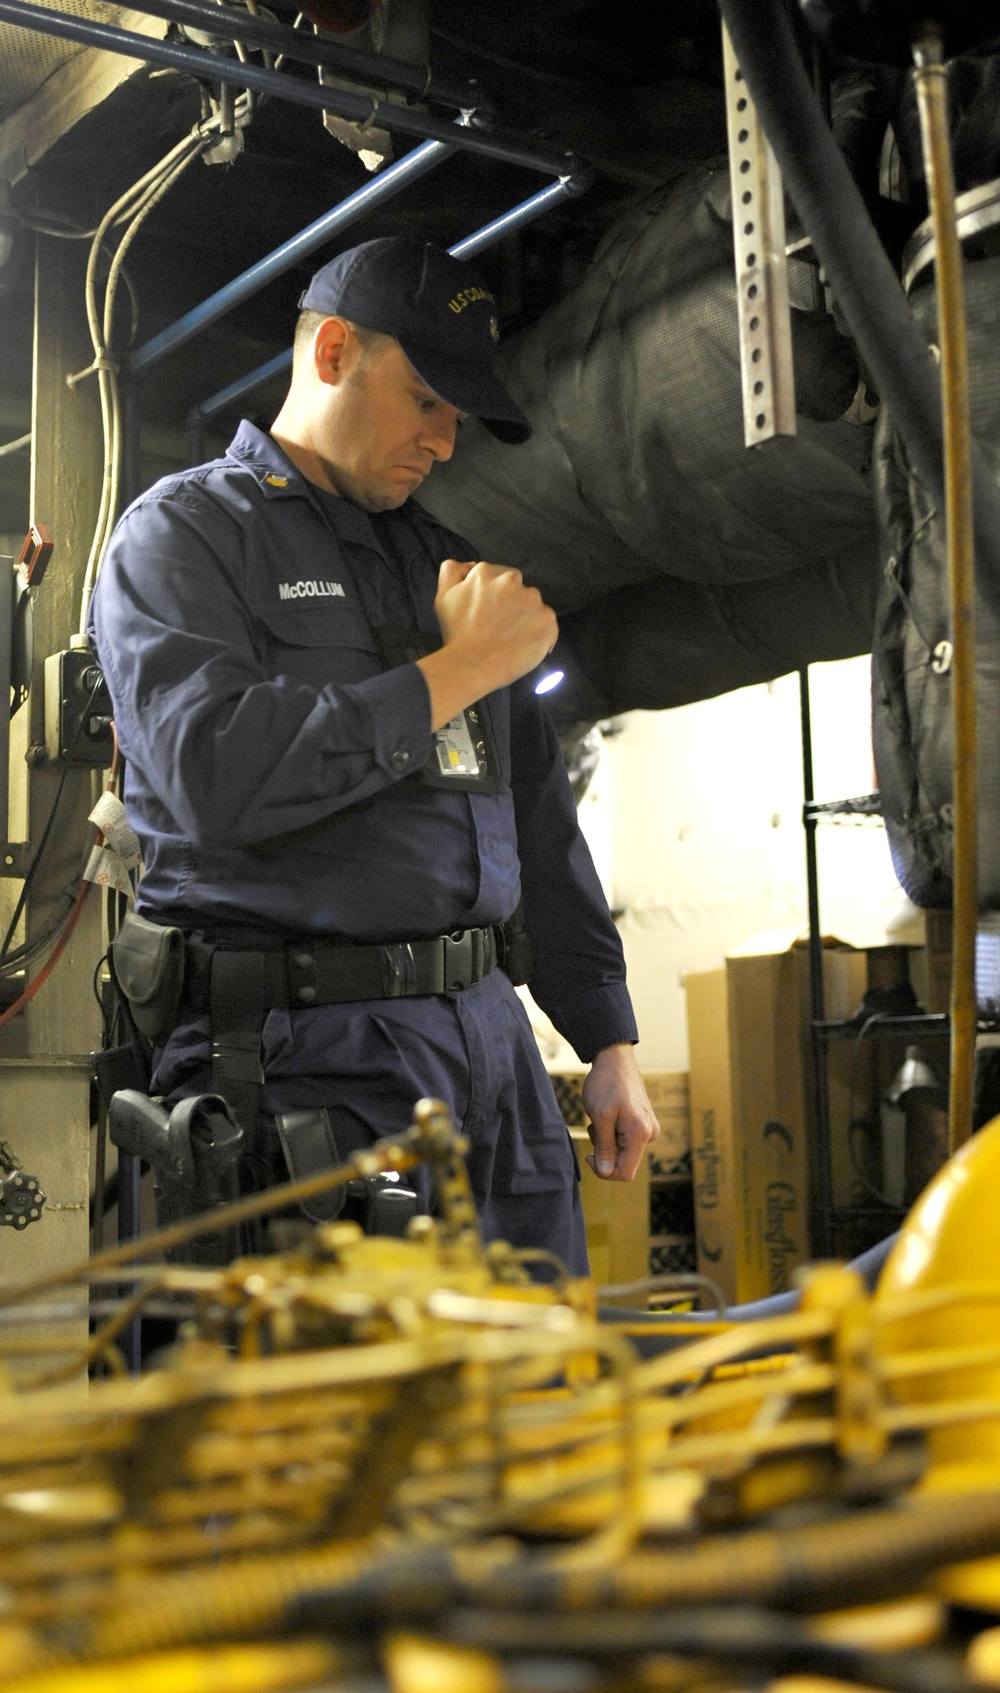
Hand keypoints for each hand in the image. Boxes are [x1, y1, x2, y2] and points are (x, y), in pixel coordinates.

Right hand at [416, 558, 557, 728]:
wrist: (472, 665)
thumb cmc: (456, 634)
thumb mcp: (443, 596)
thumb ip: (452, 572)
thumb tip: (470, 565)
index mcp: (487, 573)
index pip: (498, 577)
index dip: (494, 596)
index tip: (488, 613)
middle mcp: (512, 580)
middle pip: (517, 589)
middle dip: (511, 604)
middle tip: (499, 627)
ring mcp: (533, 600)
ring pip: (533, 606)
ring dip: (526, 618)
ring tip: (511, 639)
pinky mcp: (547, 620)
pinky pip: (548, 625)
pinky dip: (539, 635)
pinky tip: (524, 647)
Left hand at [582, 1044, 659, 1180]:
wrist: (614, 1058)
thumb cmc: (605, 1083)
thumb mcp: (600, 1116)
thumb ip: (604, 1147)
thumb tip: (606, 1171)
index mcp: (641, 1134)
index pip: (625, 1172)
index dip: (604, 1170)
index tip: (589, 1155)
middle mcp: (650, 1134)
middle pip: (624, 1162)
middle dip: (604, 1150)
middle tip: (596, 1126)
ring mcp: (647, 1128)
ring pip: (622, 1150)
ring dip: (606, 1140)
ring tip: (601, 1117)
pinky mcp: (642, 1123)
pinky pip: (625, 1139)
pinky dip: (611, 1132)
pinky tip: (608, 1115)